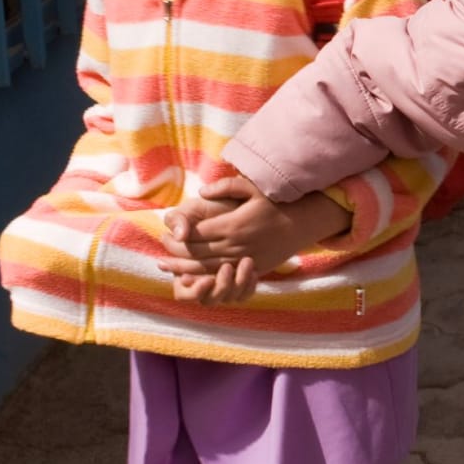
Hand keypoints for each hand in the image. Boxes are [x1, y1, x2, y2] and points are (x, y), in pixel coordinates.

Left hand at [157, 176, 350, 304]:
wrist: (302, 224)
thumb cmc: (276, 203)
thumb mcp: (254, 188)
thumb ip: (226, 187)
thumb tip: (202, 191)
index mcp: (232, 225)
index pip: (196, 234)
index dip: (177, 236)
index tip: (164, 233)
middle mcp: (235, 245)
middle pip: (197, 253)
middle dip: (175, 253)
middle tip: (161, 249)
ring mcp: (243, 258)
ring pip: (206, 268)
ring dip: (183, 269)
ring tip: (166, 267)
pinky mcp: (250, 267)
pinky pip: (222, 275)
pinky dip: (203, 277)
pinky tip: (191, 276)